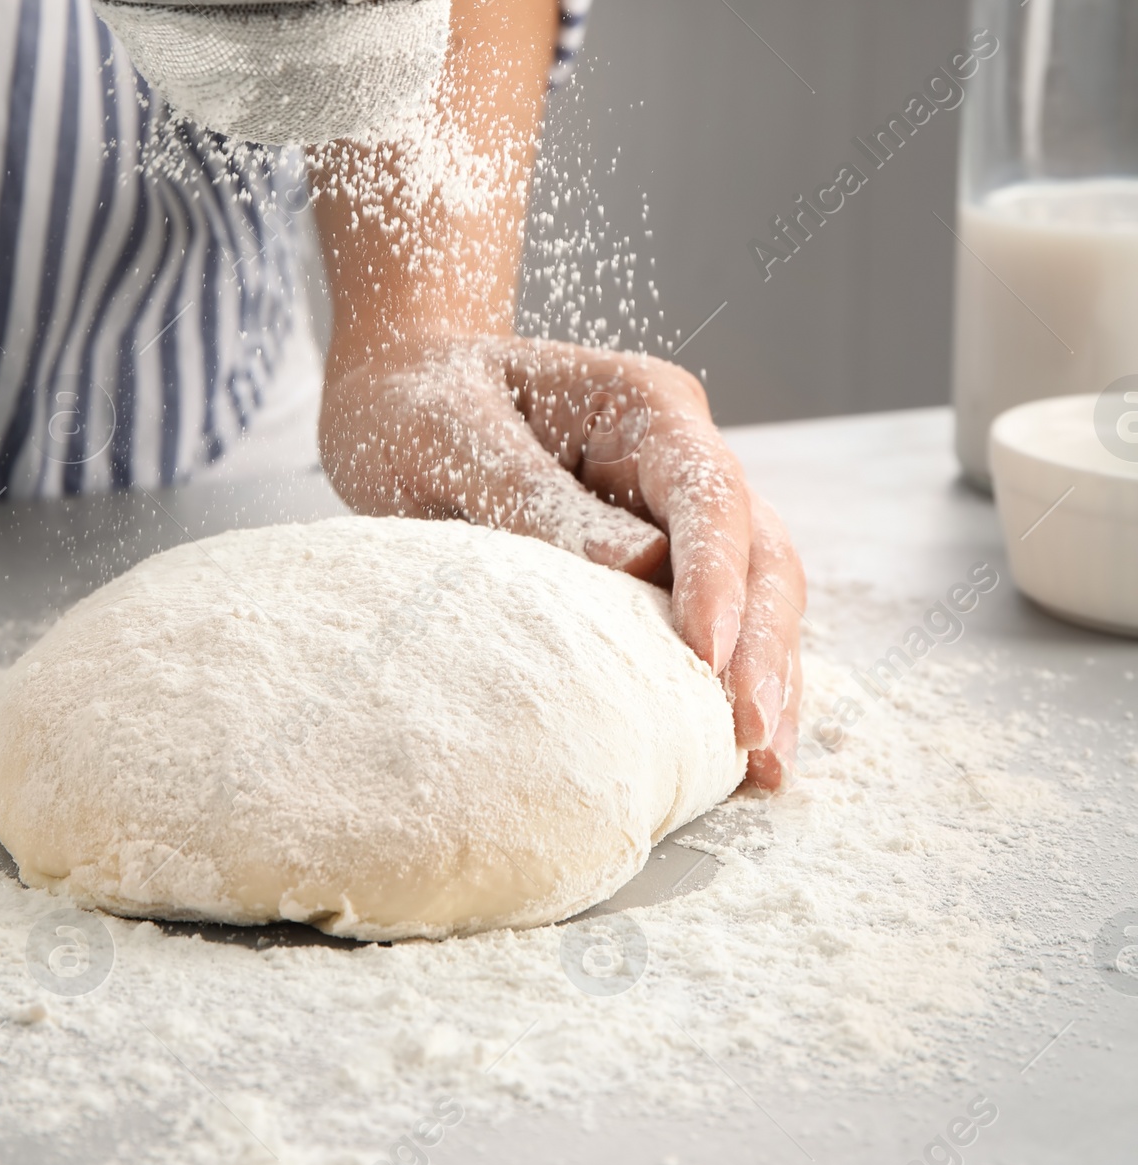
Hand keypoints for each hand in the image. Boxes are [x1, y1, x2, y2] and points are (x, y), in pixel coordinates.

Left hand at [320, 336, 803, 787]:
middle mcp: (680, 457)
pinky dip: (730, 685)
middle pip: (758, 549)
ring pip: (758, 594)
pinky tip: (736, 758)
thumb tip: (640, 565)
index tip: (706, 655)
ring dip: (767, 677)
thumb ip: (537, 494)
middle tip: (749, 733)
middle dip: (761, 643)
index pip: (707, 492)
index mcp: (645, 405)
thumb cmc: (421, 404)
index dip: (716, 575)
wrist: (397, 397)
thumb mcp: (456, 434)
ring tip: (763, 768)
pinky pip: (717, 625)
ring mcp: (675, 514)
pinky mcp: (658, 566)